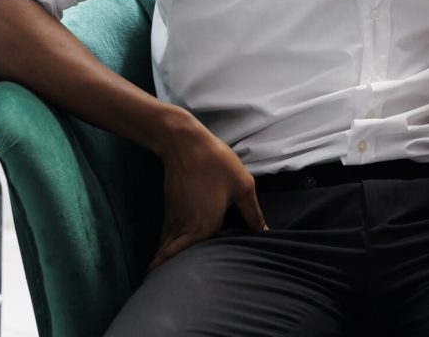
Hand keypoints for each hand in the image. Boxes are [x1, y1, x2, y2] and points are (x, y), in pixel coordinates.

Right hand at [148, 113, 267, 269]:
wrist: (184, 144)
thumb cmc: (216, 163)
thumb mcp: (243, 186)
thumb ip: (253, 213)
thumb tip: (264, 232)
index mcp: (205, 227)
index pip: (202, 259)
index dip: (202, 270)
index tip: (202, 281)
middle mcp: (185, 229)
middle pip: (174, 260)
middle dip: (173, 274)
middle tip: (177, 285)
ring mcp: (173, 220)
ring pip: (166, 250)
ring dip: (167, 262)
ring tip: (171, 274)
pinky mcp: (168, 210)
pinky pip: (165, 237)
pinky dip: (165, 247)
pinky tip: (169, 249)